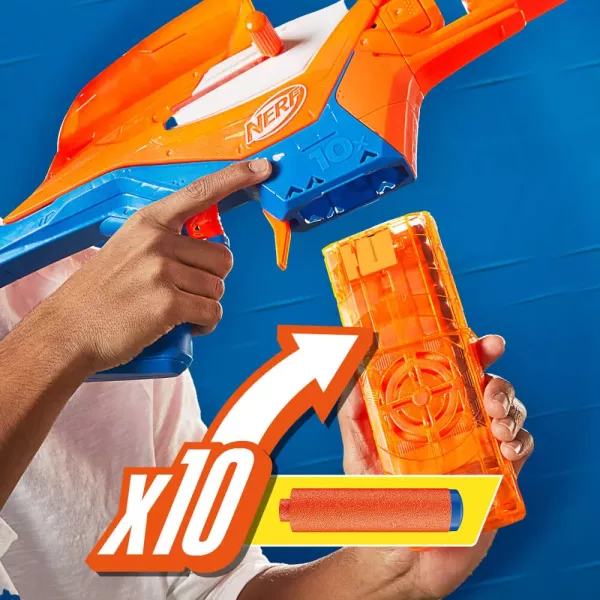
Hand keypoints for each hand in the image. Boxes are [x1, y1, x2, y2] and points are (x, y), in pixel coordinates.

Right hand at [39, 159, 271, 373]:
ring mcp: (162, 272)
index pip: (199, 192)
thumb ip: (162, 241)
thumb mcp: (126, 248)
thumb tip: (202, 248)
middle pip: (222, 257)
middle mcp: (157, 242)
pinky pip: (212, 312)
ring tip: (176, 310)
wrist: (68, 330)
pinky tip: (184, 326)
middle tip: (186, 290)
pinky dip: (205, 324)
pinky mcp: (168, 304)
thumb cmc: (99, 294)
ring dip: (205, 303)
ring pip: (218, 288)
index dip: (235, 177)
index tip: (262, 167)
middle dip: (213, 278)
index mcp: (148, 222)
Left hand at [338, 335, 533, 599]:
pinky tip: (506, 447)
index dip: (475, 353)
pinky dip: (520, 441)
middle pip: (489, 387)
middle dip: (497, 380)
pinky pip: (520, 449)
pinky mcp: (497, 477)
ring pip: (510, 413)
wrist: (398, 553)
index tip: (486, 343)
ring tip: (496, 423)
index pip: (456, 373)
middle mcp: (458, 424)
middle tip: (488, 391)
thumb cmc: (376, 499)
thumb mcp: (358, 451)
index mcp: (430, 412)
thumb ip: (354, 416)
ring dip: (510, 409)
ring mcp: (479, 449)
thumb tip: (351, 375)